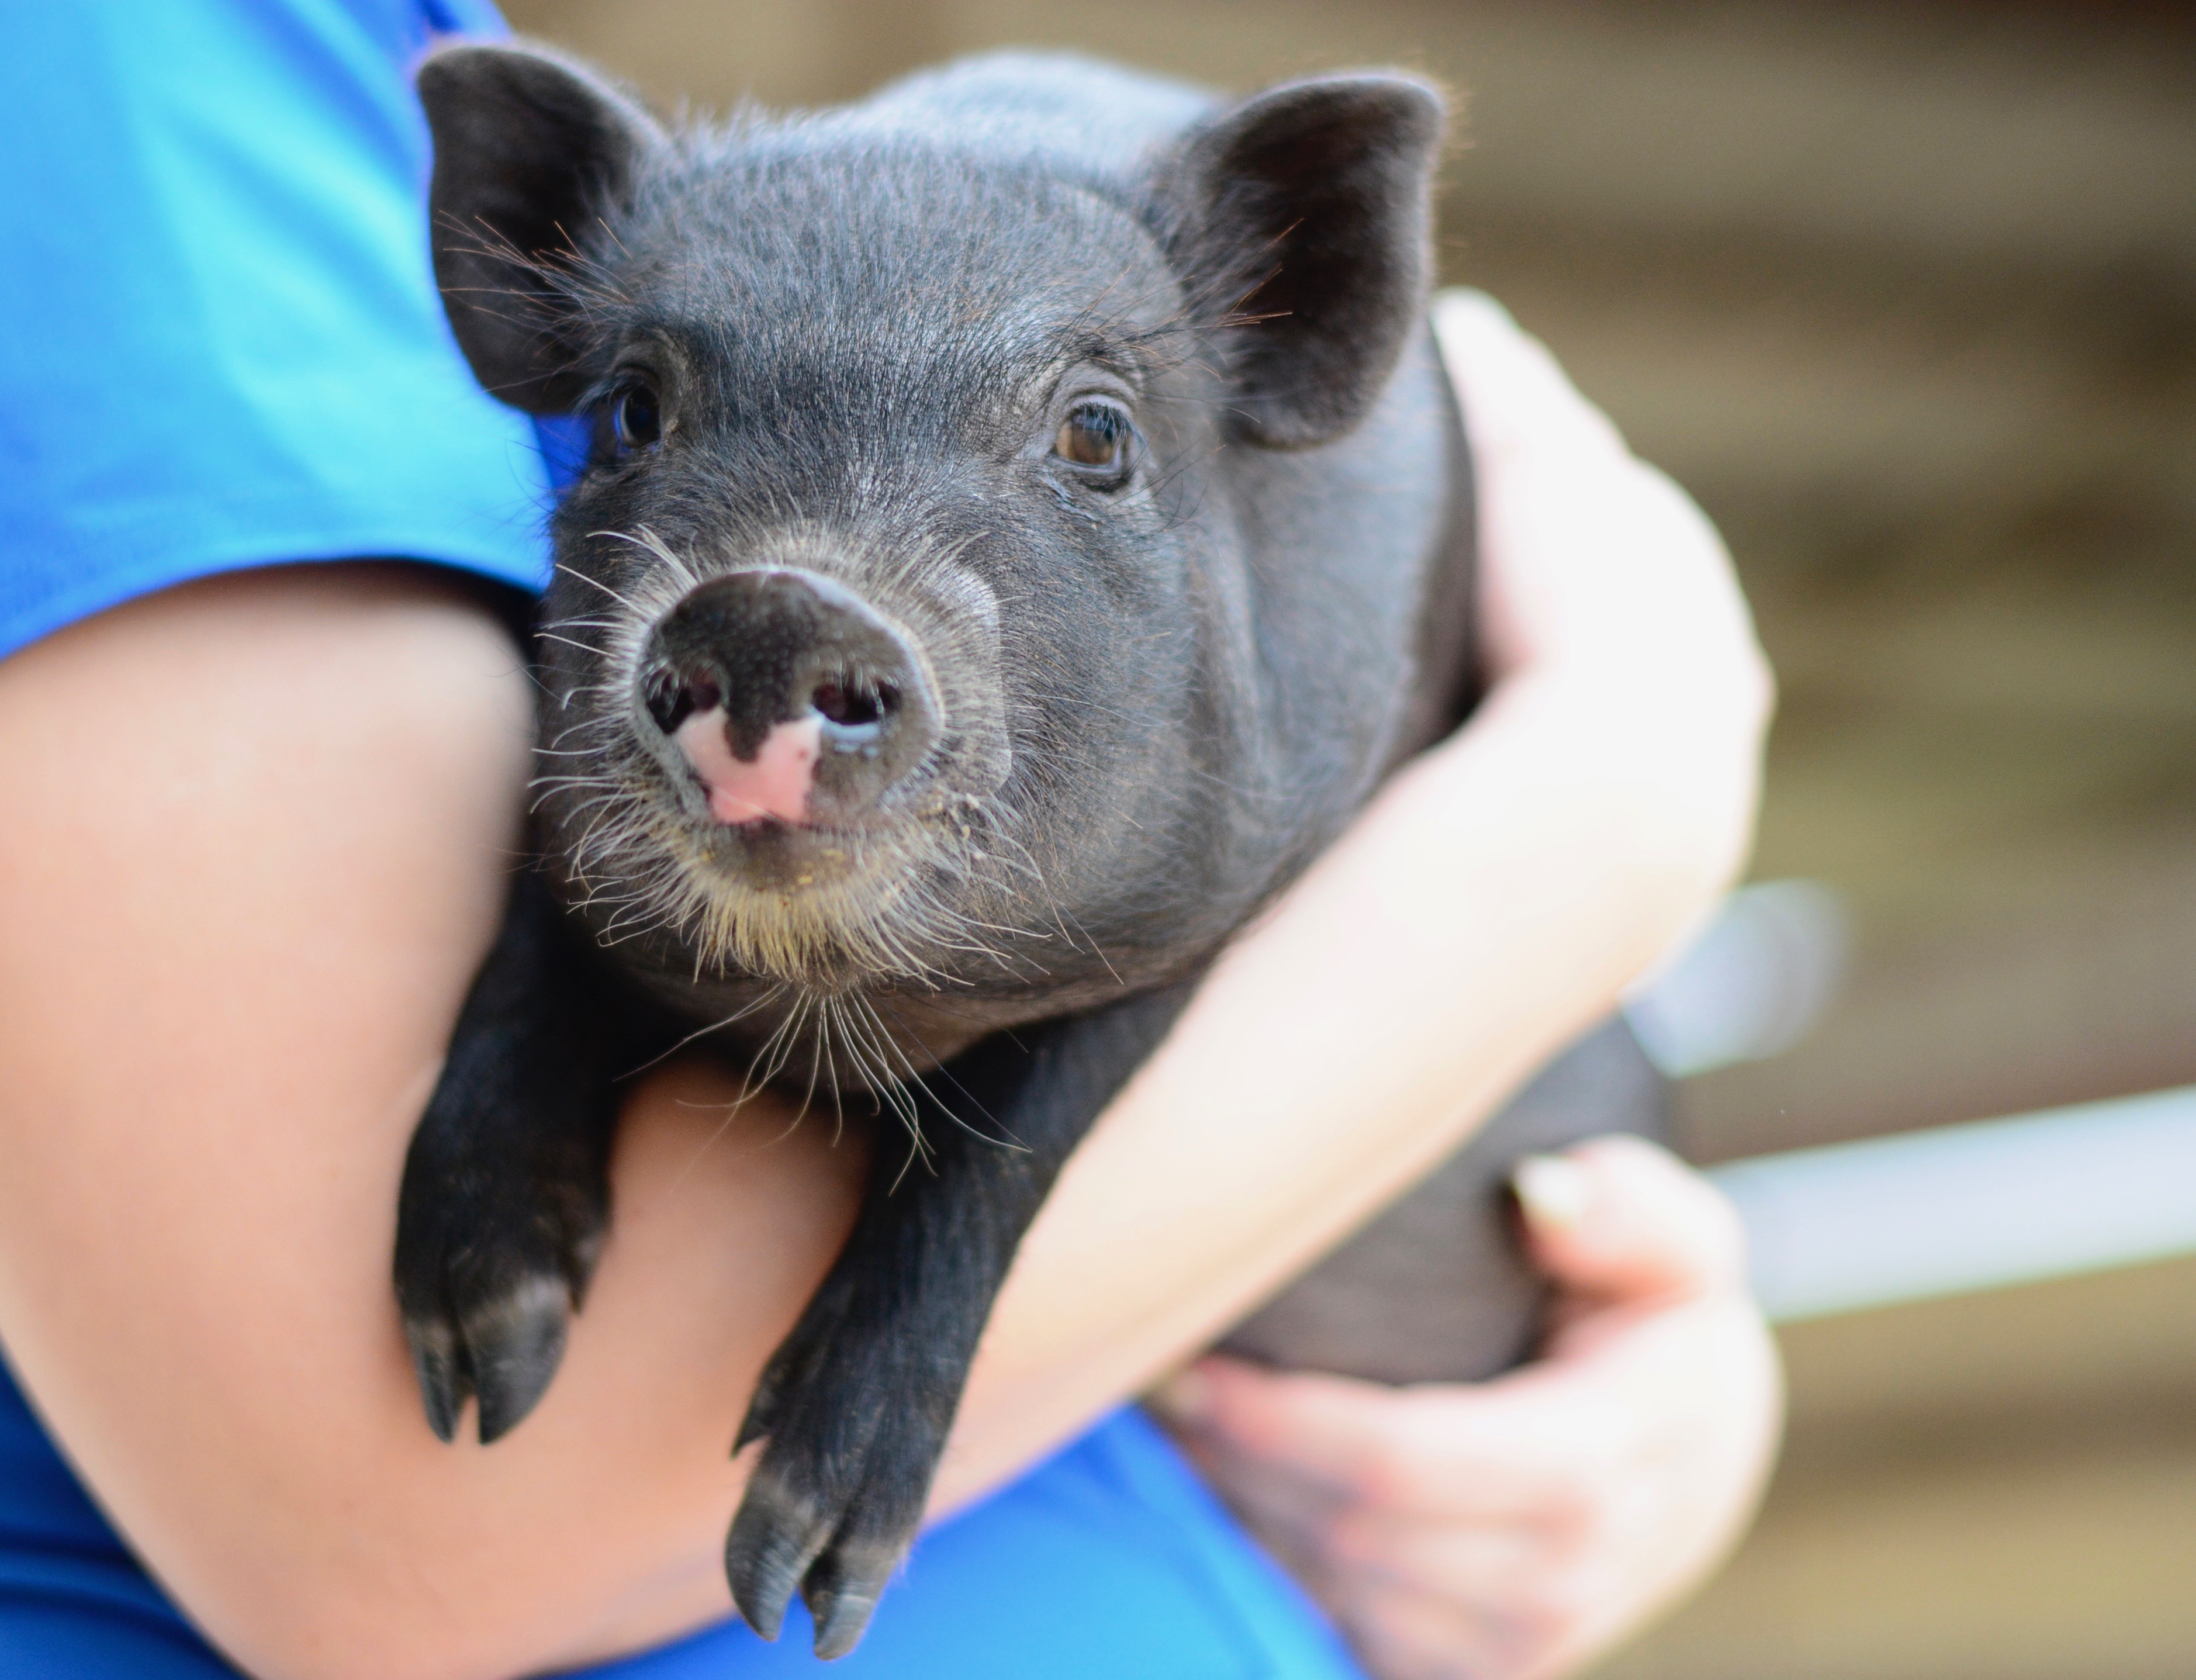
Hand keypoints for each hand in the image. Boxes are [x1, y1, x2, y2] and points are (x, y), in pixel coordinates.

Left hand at [1153, 1137, 1782, 1679]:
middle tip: (1161, 1386)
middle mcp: (1582, 1568)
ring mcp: (1537, 1638)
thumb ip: (1626, 1208)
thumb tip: (1543, 1194)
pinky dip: (1284, 1580)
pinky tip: (1236, 1503)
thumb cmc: (1655, 1312)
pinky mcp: (1492, 1672)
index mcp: (1616, 1448)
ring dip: (1245, 1524)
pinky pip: (1360, 1645)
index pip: (1413, 1459)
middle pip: (1361, 1535)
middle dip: (1243, 1464)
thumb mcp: (1672, 1240)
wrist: (1699, 1448)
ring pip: (1345, 1600)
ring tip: (1182, 1436)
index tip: (1195, 1363)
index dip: (1284, 1421)